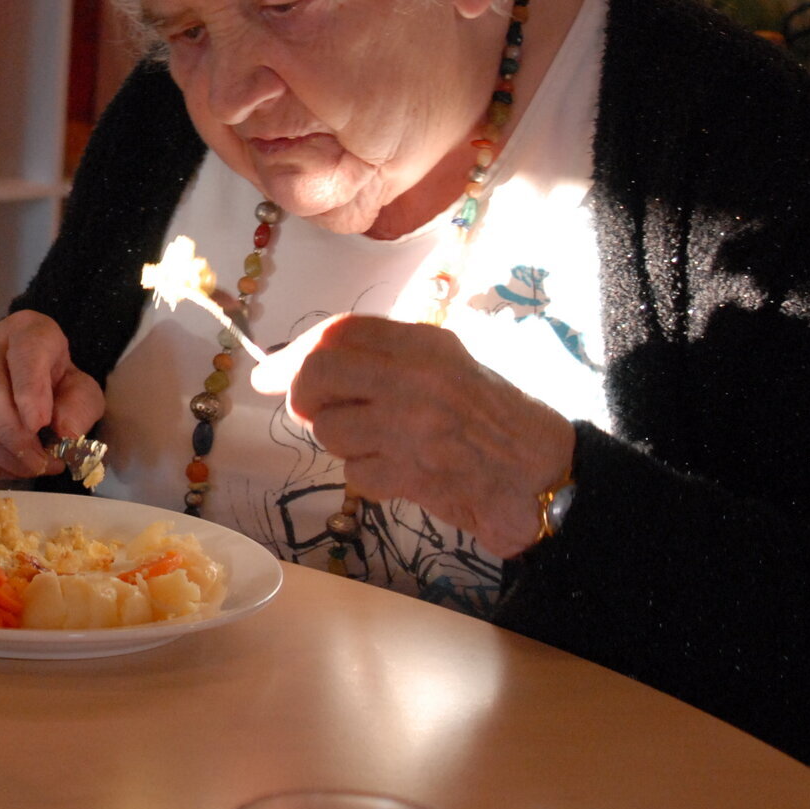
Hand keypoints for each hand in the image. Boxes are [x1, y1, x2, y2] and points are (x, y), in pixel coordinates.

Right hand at [0, 310, 104, 481]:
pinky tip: (14, 467)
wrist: (27, 387)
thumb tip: (65, 433)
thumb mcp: (82, 390)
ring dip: (5, 456)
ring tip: (35, 467)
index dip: (29, 391)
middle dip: (14, 434)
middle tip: (41, 461)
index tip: (40, 424)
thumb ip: (80, 407)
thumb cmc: (57, 386)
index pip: (23, 352)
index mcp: (26, 331)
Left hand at [251, 314, 575, 558]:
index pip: (339, 331)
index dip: (294, 351)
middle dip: (301, 396)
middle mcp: (417, 378)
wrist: (539, 474)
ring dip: (340, 442)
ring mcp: (414, 426)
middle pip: (319, 373)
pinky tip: (399, 471)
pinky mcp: (413, 474)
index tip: (269, 372)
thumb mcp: (442, 366)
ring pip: (331, 429)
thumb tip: (290, 365)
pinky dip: (367, 476)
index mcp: (425, 344)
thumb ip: (378, 359)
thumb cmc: (488, 417)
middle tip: (312, 412)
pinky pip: (356, 472)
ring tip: (377, 444)